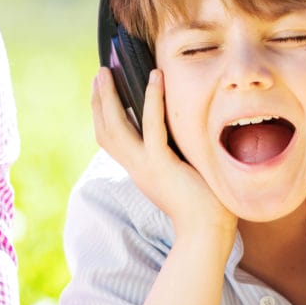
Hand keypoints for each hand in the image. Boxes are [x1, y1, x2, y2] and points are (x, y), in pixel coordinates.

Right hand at [92, 67, 236, 238]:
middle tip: (100, 73)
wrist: (206, 233)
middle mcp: (135, 167)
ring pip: (117, 126)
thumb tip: (179, 128)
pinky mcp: (161, 164)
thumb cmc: (203, 204)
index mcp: (138, 170)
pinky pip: (152, 126)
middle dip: (99, 99)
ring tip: (110, 71)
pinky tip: (154, 76)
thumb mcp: (179, 174)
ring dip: (110, 96)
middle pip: (105, 129)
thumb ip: (172, 154)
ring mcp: (145, 166)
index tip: (100, 91)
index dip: (102, 114)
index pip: (110, 139)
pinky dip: (151, 99)